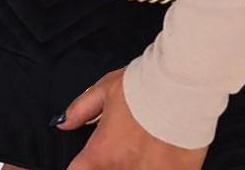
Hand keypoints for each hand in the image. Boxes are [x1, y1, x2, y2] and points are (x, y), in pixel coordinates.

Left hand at [53, 66, 209, 169]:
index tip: (92, 160)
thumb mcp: (106, 88)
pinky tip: (161, 157)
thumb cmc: (144, 84)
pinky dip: (159, 168)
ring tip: (143, 151)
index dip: (84, 166)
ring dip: (135, 165)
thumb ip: (80, 109)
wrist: (182, 84)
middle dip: (111, 165)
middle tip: (123, 149)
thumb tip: (62, 123)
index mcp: (101, 153)